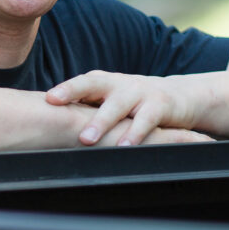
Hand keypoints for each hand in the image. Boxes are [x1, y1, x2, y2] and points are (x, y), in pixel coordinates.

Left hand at [46, 70, 204, 145]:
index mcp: (104, 82)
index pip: (81, 83)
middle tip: (55, 106)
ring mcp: (139, 92)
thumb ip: (88, 108)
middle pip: (93, 85)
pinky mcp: (159, 105)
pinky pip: (145, 120)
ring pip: (117, 105)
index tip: (48, 99)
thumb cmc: (135, 103)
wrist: (180, 96)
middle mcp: (119, 84)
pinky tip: (124, 147)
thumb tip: (54, 124)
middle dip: (73, 93)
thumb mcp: (112, 100)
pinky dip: (134, 134)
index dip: (65, 89)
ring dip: (101, 122)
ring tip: (87, 140)